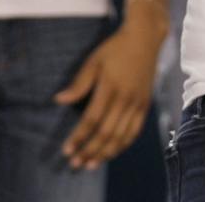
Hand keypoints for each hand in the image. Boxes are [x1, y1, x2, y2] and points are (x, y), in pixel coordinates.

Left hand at [53, 16, 158, 169]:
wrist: (145, 39)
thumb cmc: (115, 48)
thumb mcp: (93, 60)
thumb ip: (79, 83)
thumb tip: (59, 100)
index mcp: (110, 87)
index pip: (92, 119)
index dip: (79, 137)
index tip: (67, 150)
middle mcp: (125, 98)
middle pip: (106, 132)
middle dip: (90, 151)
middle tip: (75, 164)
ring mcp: (138, 103)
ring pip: (121, 136)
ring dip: (105, 153)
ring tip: (90, 164)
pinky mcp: (145, 105)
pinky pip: (134, 131)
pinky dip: (123, 145)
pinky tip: (111, 153)